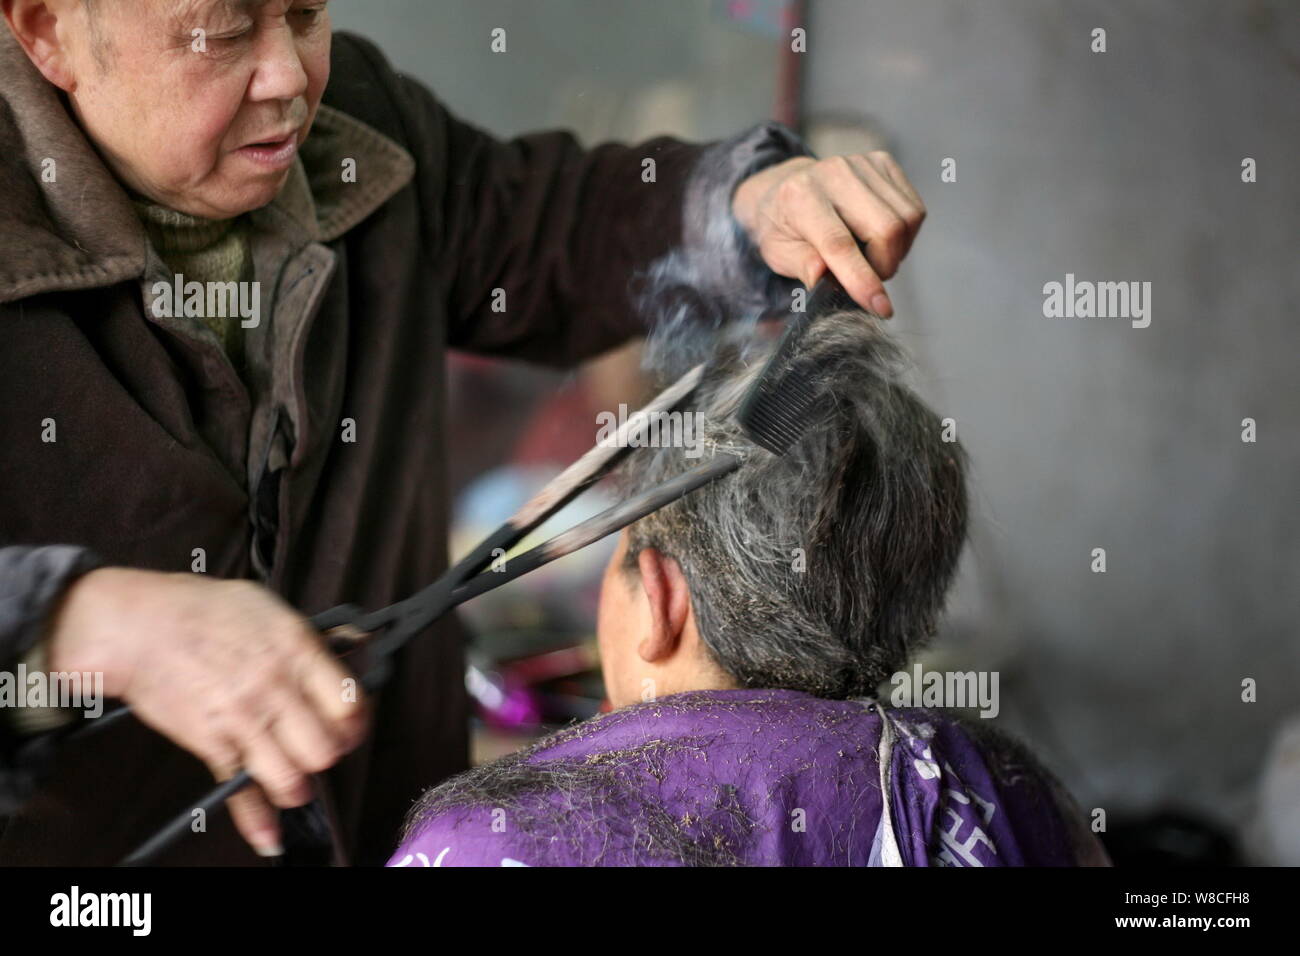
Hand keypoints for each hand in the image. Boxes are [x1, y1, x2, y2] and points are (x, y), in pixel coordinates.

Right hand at [47, 568, 368, 856]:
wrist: (138, 626)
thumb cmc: (198, 609)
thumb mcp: (268, 606)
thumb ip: (311, 634)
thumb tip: (353, 642)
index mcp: (297, 651)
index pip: (350, 703)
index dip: (357, 723)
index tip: (352, 727)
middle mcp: (277, 687)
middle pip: (327, 747)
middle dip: (329, 755)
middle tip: (321, 750)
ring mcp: (245, 719)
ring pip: (292, 777)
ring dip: (298, 786)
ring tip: (295, 780)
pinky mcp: (213, 742)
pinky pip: (241, 791)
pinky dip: (257, 819)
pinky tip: (269, 834)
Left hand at [731, 152, 926, 316]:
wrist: (785, 186)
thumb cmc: (782, 226)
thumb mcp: (777, 253)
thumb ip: (801, 265)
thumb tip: (822, 276)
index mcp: (800, 197)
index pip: (840, 244)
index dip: (862, 279)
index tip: (880, 307)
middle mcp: (833, 173)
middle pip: (886, 229)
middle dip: (885, 266)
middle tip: (868, 278)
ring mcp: (861, 164)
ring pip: (907, 219)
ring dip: (896, 251)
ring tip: (872, 257)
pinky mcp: (882, 162)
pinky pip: (913, 207)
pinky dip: (905, 234)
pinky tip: (881, 238)